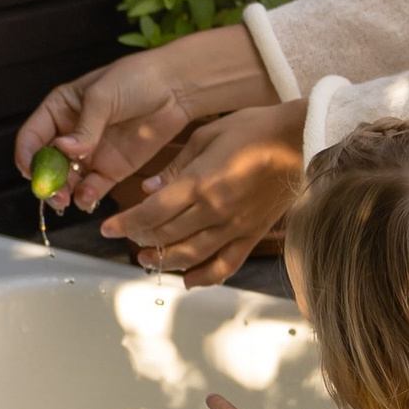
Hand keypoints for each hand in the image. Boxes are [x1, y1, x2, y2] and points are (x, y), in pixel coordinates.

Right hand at [15, 28, 271, 215]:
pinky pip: (92, 188)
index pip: (33, 135)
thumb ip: (85, 126)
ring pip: (67, 180)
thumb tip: (64, 150)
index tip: (31, 172)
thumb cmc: (137, 79)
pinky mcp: (112, 169)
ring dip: (63, 193)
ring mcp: (91, 153)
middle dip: (47, 181)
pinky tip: (88, 199)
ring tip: (68, 200)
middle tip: (53, 194)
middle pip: (47, 164)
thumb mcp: (104, 95)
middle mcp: (71, 134)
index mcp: (61, 109)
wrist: (177, 88)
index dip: (27, 155)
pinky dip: (86, 197)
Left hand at [102, 101, 310, 282]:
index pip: (151, 212)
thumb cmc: (255, 129)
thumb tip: (148, 188)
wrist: (300, 140)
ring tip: (147, 259)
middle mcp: (215, 210)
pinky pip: (225, 265)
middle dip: (140, 238)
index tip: (108, 228)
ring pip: (191, 255)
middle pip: (166, 235)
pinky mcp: (252, 234)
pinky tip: (188, 279)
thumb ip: (175, 166)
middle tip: (127, 236)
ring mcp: (235, 226)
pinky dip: (204, 277)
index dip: (126, 223)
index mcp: (200, 183)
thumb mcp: (206, 137)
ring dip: (164, 261)